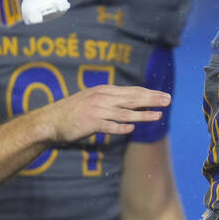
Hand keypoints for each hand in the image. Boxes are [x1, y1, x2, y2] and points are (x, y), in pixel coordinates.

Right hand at [37, 85, 170, 143]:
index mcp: (105, 91)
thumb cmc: (73, 112)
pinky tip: (132, 129)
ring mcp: (97, 110)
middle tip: (168, 100)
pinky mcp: (90, 123)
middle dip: (152, 99)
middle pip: (132, 99)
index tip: (164, 95)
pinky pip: (108, 126)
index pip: (132, 91)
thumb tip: (130, 102)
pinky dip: (120, 127)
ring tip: (157, 116)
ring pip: (124, 113)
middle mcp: (103, 98)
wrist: (50, 121)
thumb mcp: (93, 100)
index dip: (149, 93)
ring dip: (142, 114)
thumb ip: (111, 100)